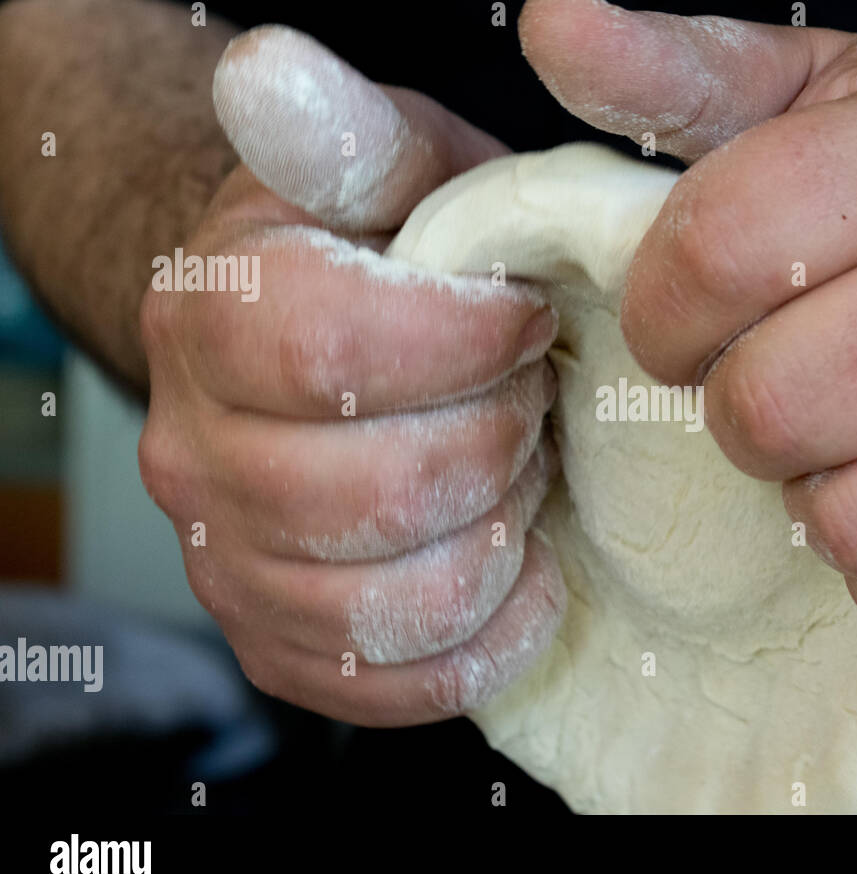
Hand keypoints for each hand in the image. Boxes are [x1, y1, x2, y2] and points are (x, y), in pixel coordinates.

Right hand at [139, 26, 564, 723]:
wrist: (330, 355)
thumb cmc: (388, 258)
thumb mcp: (388, 171)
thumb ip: (342, 132)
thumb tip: (267, 68)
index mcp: (212, 315)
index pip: (329, 349)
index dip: (464, 342)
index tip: (522, 319)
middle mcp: (193, 451)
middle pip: (371, 491)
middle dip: (494, 444)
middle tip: (525, 402)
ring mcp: (230, 562)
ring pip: (387, 603)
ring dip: (492, 537)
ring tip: (513, 476)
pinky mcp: (280, 645)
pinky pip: (387, 684)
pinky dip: (479, 639)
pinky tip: (516, 572)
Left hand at [521, 2, 856, 652]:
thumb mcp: (828, 100)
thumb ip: (683, 71)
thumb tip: (551, 24)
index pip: (717, 252)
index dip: (662, 313)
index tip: (688, 324)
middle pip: (771, 412)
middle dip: (746, 417)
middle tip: (797, 386)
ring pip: (856, 529)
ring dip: (826, 505)